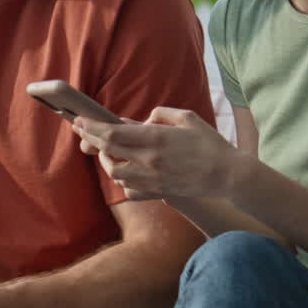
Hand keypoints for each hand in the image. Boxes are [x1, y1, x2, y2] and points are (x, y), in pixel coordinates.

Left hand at [73, 107, 244, 200]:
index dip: (92, 127)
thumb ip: (162, 114)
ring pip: (115, 173)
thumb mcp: (188, 118)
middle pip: (108, 151)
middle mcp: (149, 160)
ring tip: (107, 153)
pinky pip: (130, 191)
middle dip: (91, 139)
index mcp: (156, 138)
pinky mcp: (158, 193)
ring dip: (107, 162)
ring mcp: (152, 179)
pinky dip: (123, 183)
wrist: (228, 176)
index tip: (79, 120)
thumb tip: (144, 119)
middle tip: (82, 131)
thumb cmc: (210, 144)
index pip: (113, 132)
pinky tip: (126, 174)